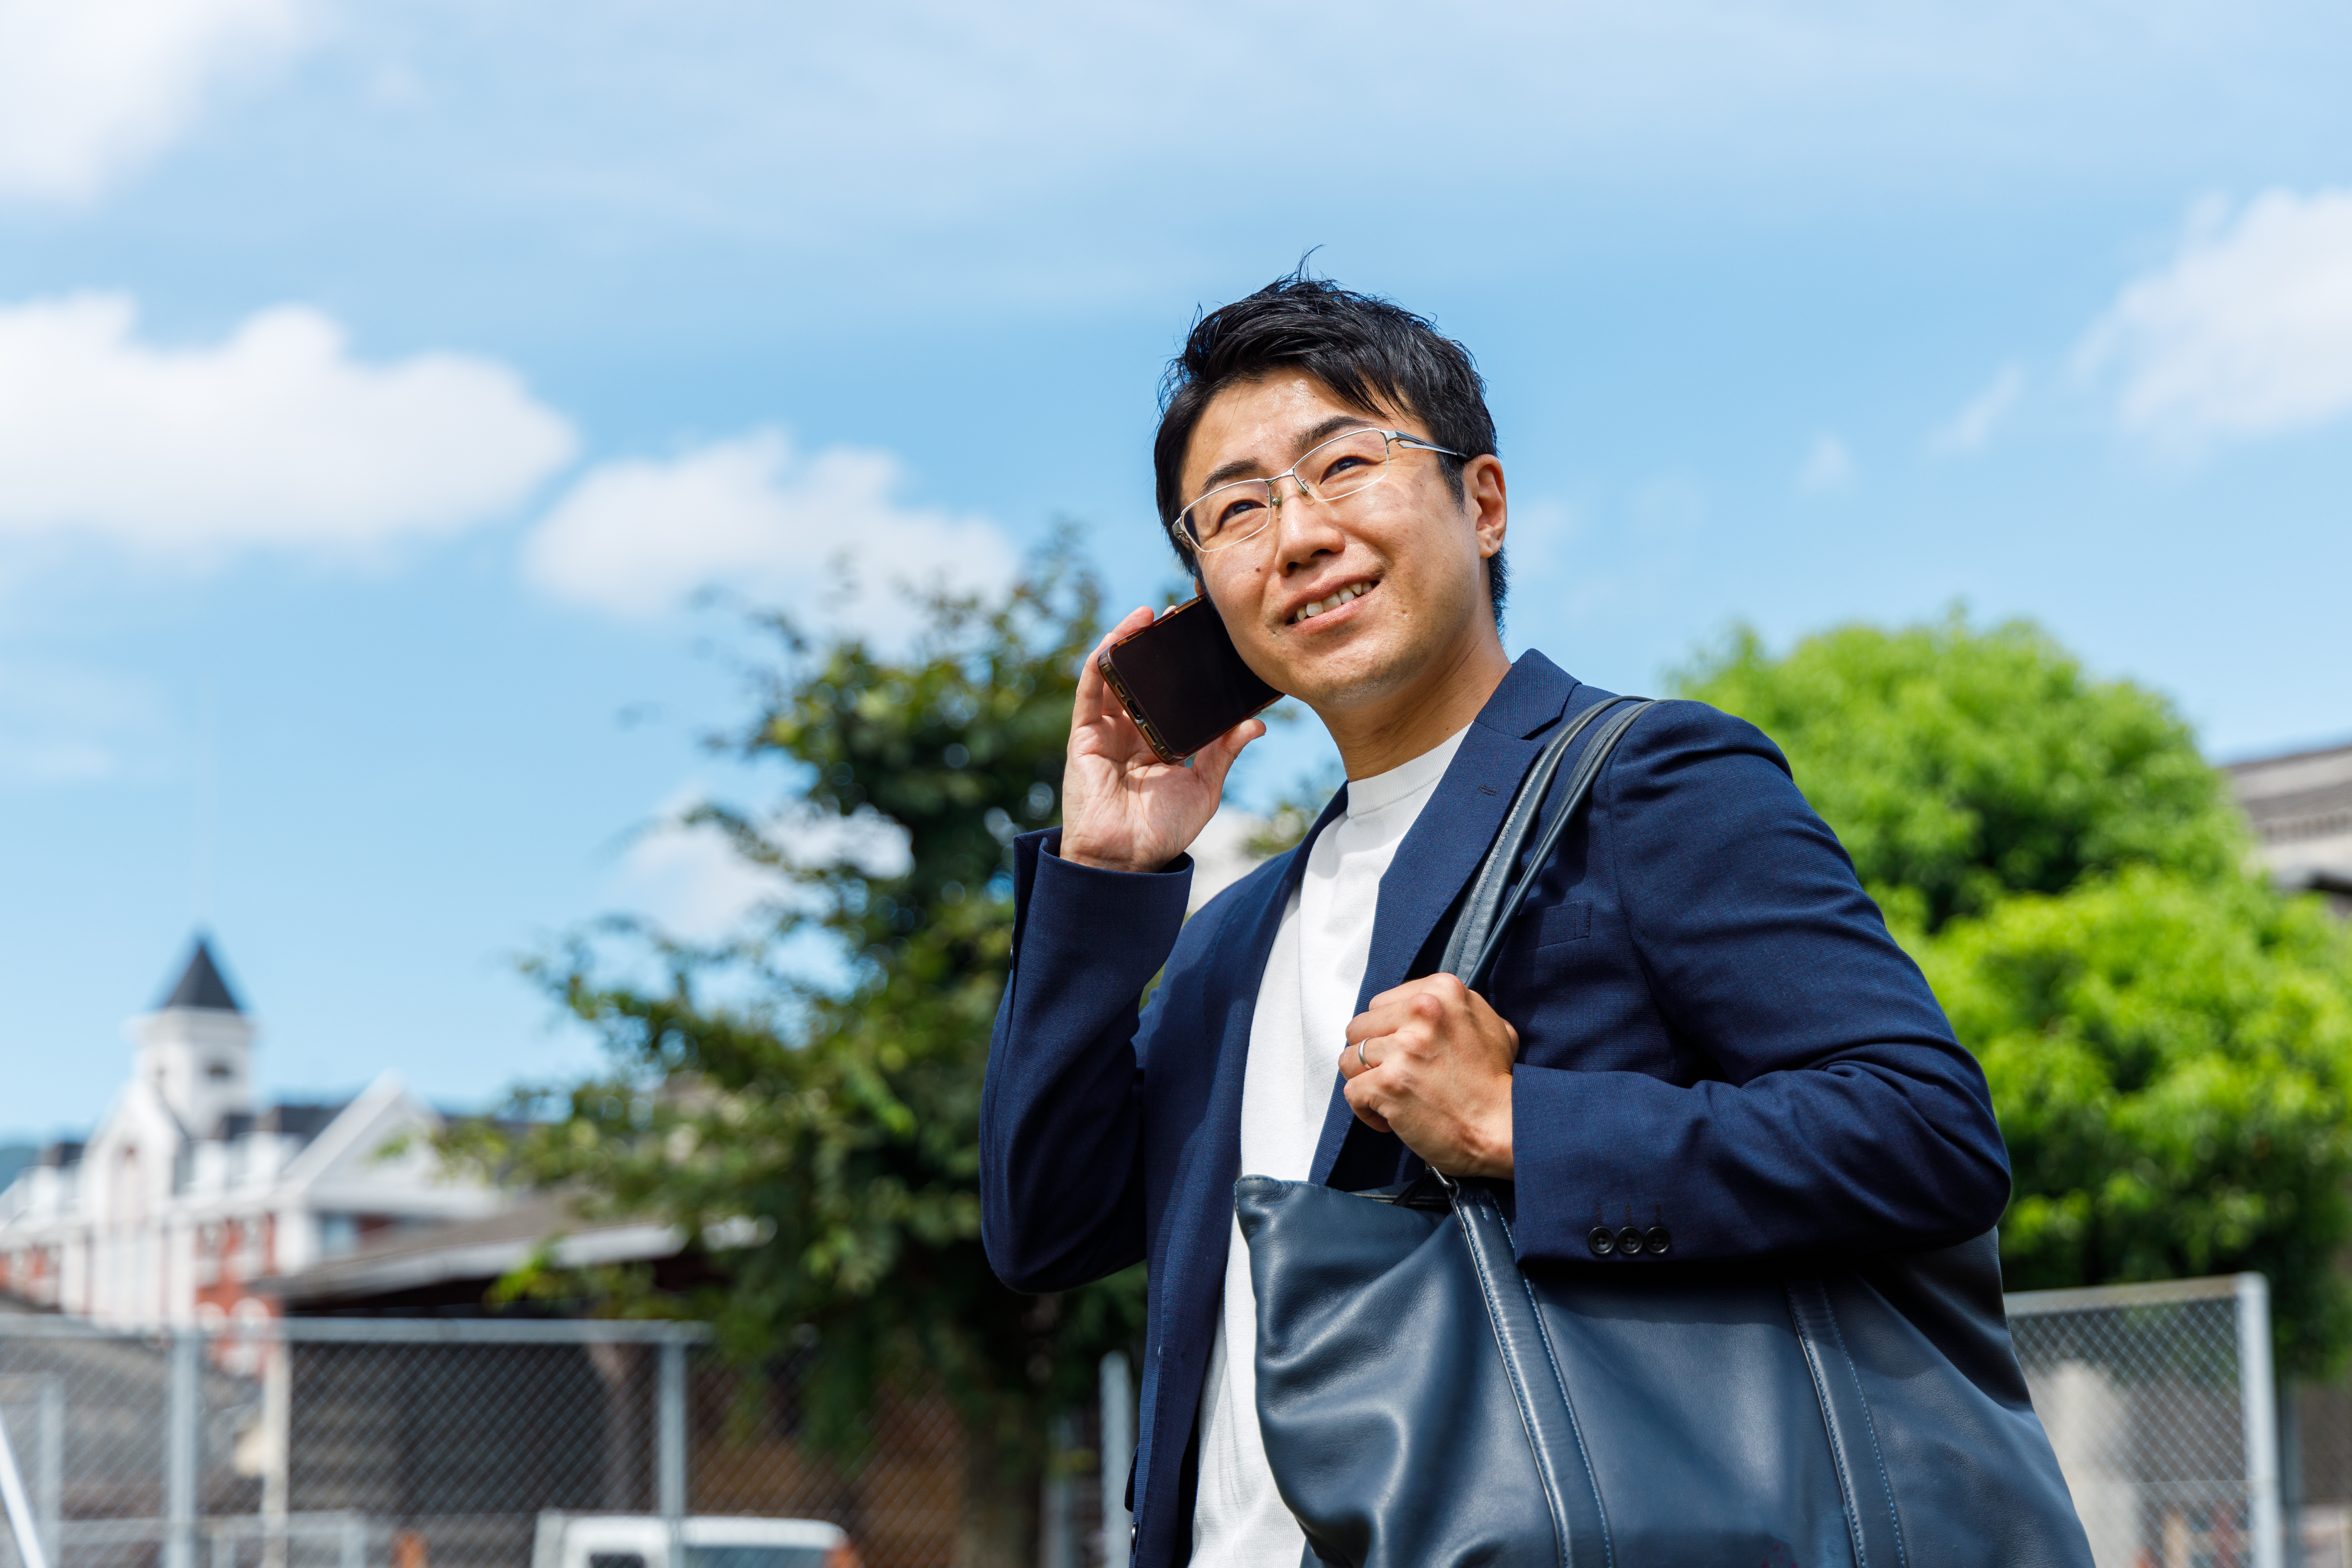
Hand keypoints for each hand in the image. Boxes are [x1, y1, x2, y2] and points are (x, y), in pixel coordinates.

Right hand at [1059, 605, 1264, 873]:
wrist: (1125, 860)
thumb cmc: (1162, 831)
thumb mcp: (1204, 788)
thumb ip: (1224, 753)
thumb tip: (1255, 722)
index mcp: (1159, 744)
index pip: (1173, 697)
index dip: (1186, 670)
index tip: (1207, 641)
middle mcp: (1132, 733)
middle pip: (1145, 681)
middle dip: (1159, 649)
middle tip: (1180, 617)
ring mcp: (1106, 732)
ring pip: (1116, 677)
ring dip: (1129, 643)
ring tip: (1150, 615)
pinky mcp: (1084, 735)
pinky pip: (1091, 689)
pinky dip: (1103, 660)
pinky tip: (1120, 636)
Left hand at [1339, 974, 1517, 1177]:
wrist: (1504, 1128)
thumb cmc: (1495, 1084)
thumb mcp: (1489, 1025)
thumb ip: (1452, 1009)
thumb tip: (1422, 1005)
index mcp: (1442, 991)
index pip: (1381, 1004)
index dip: (1389, 1033)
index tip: (1406, 1052)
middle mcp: (1422, 1011)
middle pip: (1360, 1028)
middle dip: (1373, 1056)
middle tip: (1398, 1076)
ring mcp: (1403, 1048)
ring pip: (1350, 1059)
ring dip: (1367, 1081)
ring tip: (1394, 1096)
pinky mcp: (1388, 1083)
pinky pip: (1351, 1092)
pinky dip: (1366, 1110)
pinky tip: (1391, 1117)